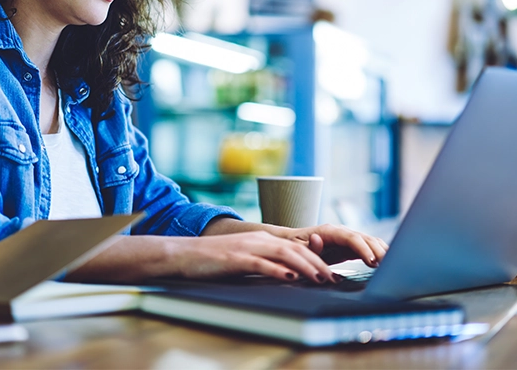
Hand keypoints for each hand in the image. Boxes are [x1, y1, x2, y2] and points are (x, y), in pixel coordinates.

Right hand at [170, 231, 341, 283]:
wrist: (185, 254)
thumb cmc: (214, 260)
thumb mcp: (245, 259)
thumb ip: (265, 263)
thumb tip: (289, 275)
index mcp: (262, 239)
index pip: (296, 247)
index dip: (316, 259)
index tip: (330, 273)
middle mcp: (258, 239)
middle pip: (295, 248)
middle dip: (317, 263)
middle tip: (332, 278)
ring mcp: (247, 247)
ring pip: (283, 253)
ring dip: (305, 266)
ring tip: (319, 278)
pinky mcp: (235, 258)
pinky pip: (260, 263)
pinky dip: (277, 270)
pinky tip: (289, 277)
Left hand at [284, 224, 388, 266]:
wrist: (293, 242)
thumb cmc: (295, 247)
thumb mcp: (299, 248)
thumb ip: (309, 247)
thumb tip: (317, 239)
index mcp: (329, 231)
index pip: (351, 238)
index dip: (364, 249)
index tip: (373, 262)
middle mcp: (341, 231)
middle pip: (365, 238)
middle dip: (378, 251)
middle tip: (389, 266)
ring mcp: (347, 237)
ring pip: (370, 241)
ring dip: (382, 251)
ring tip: (393, 265)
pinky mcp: (351, 245)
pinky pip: (369, 246)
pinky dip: (380, 253)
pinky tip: (389, 262)